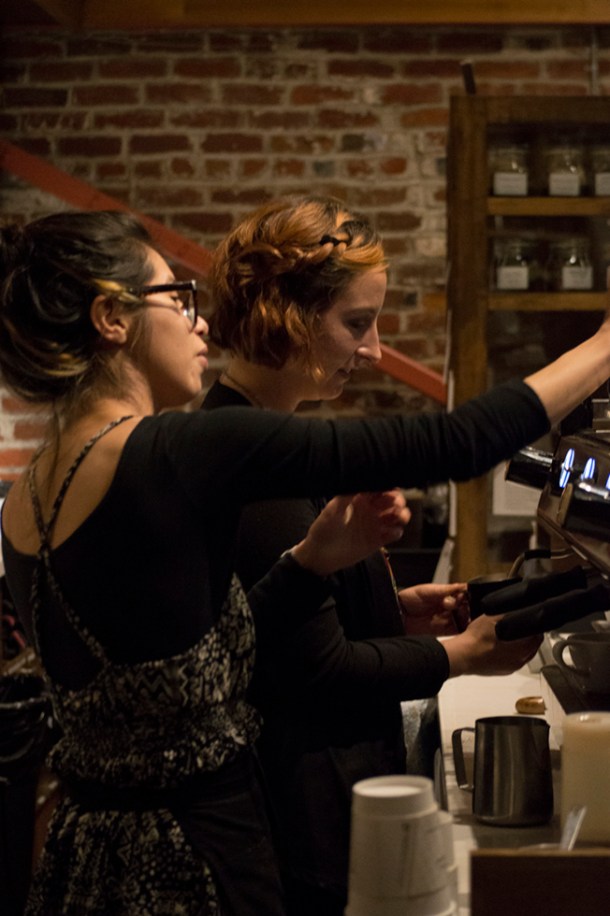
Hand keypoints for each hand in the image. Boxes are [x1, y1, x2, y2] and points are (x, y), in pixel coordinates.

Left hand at [291, 490, 410, 577]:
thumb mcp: (333, 509)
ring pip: (397, 516)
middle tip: (396, 504)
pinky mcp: (378, 540)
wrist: (320, 555)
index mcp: (360, 499)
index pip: (379, 488)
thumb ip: (347, 495)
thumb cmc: (323, 528)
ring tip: (398, 517)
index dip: (387, 486)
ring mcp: (375, 525)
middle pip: (392, 500)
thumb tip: (360, 481)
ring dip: (402, 515)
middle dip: (398, 500)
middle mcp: (370, 510)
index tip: (390, 488)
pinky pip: (394, 534)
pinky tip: (391, 532)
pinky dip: (396, 532)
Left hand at [399, 582, 468, 634]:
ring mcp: (446, 619)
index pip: (462, 596)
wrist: (398, 613)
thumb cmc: (410, 598)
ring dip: (466, 618)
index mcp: (445, 596)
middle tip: (464, 607)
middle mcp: (448, 608)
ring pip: (462, 620)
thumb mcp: (429, 590)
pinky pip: (456, 630)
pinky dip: (462, 628)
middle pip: (465, 609)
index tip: (466, 597)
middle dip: (467, 608)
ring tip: (463, 615)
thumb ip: (446, 590)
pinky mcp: (443, 631)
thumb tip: (463, 585)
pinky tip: (464, 625)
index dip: (467, 597)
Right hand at [440, 612, 541, 677]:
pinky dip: (510, 653)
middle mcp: (520, 660)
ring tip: (509, 636)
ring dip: (520, 645)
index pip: (538, 635)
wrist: (462, 656)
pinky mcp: (502, 671)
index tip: (530, 620)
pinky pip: (512, 661)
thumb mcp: (494, 616)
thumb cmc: (477, 639)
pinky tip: (500, 647)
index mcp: (523, 647)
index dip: (534, 625)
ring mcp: (511, 667)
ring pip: (522, 654)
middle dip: (528, 636)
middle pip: (532, 646)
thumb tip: (519, 605)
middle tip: (520, 626)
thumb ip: (509, 611)